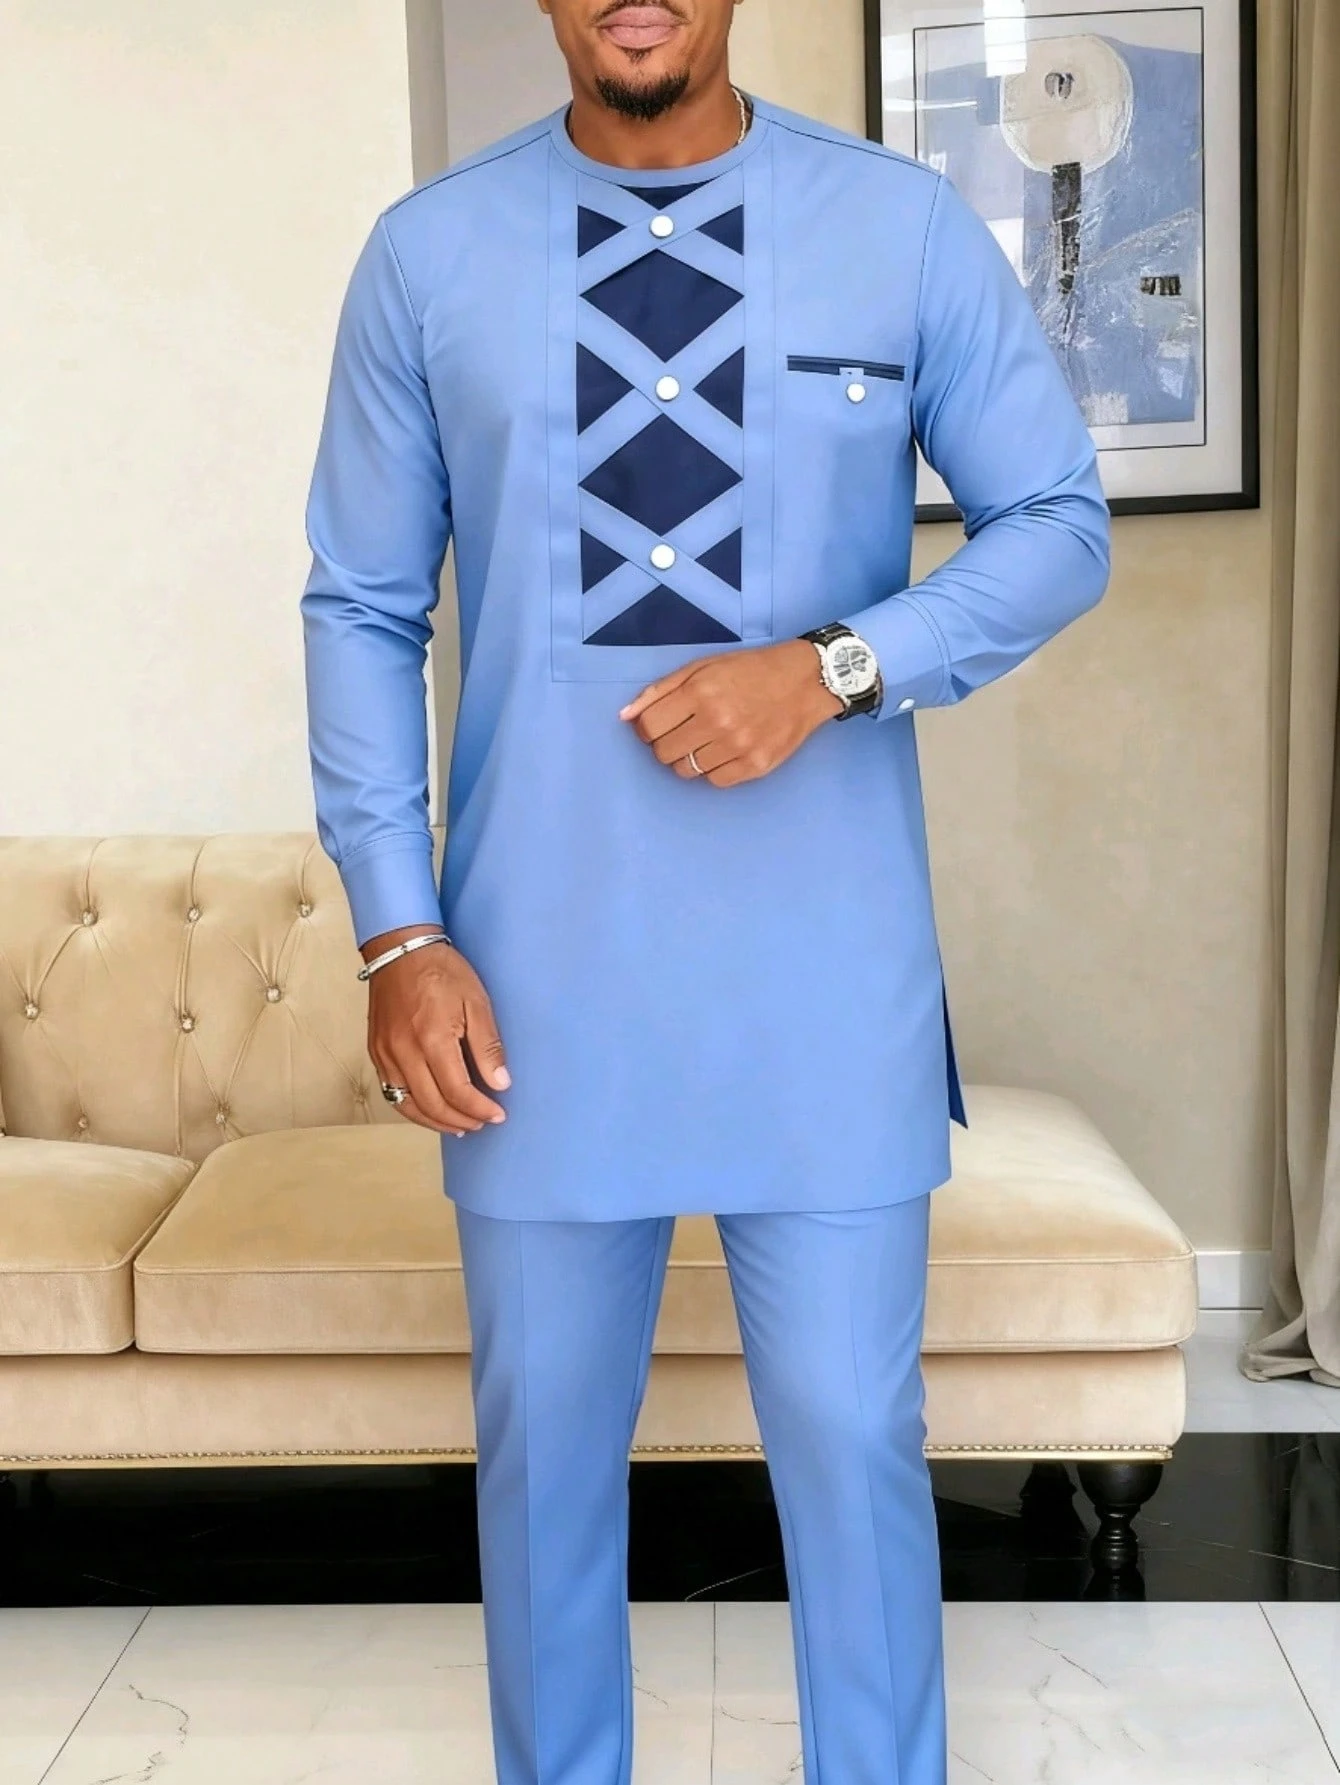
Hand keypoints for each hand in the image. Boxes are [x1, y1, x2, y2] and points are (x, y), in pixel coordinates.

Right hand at [362, 926, 509, 1136]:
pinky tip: (431, 1111)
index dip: (480, 1109)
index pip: (457, 1091)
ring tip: (461, 1125)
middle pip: (433, 1104)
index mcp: (432, 1038)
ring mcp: (385, 1054)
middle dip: (461, 1120)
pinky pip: (392, 1093)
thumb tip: (500, 1082)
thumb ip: (487, 1046)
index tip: (498, 1114)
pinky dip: (413, 1108)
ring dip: (436, 1121)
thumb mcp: (476, 1001)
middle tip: (482, 1122)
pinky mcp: (376, 1053)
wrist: (399, 951)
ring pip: (409, 1105)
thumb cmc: (441, 971)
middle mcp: (403, 1052)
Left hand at [619, 639, 843, 785]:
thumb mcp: (703, 667)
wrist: (805, 681)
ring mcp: (738, 747)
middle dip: (667, 743)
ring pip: (687, 771)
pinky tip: (726, 751)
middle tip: (686, 731)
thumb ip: (660, 690)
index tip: (658, 724)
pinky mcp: (756, 766)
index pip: (649, 727)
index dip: (647, 728)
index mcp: (700, 692)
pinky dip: (714, 769)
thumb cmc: (750, 671)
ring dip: (690, 758)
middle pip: (664, 753)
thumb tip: (625, 717)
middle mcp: (717, 721)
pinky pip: (715, 781)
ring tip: (709, 739)